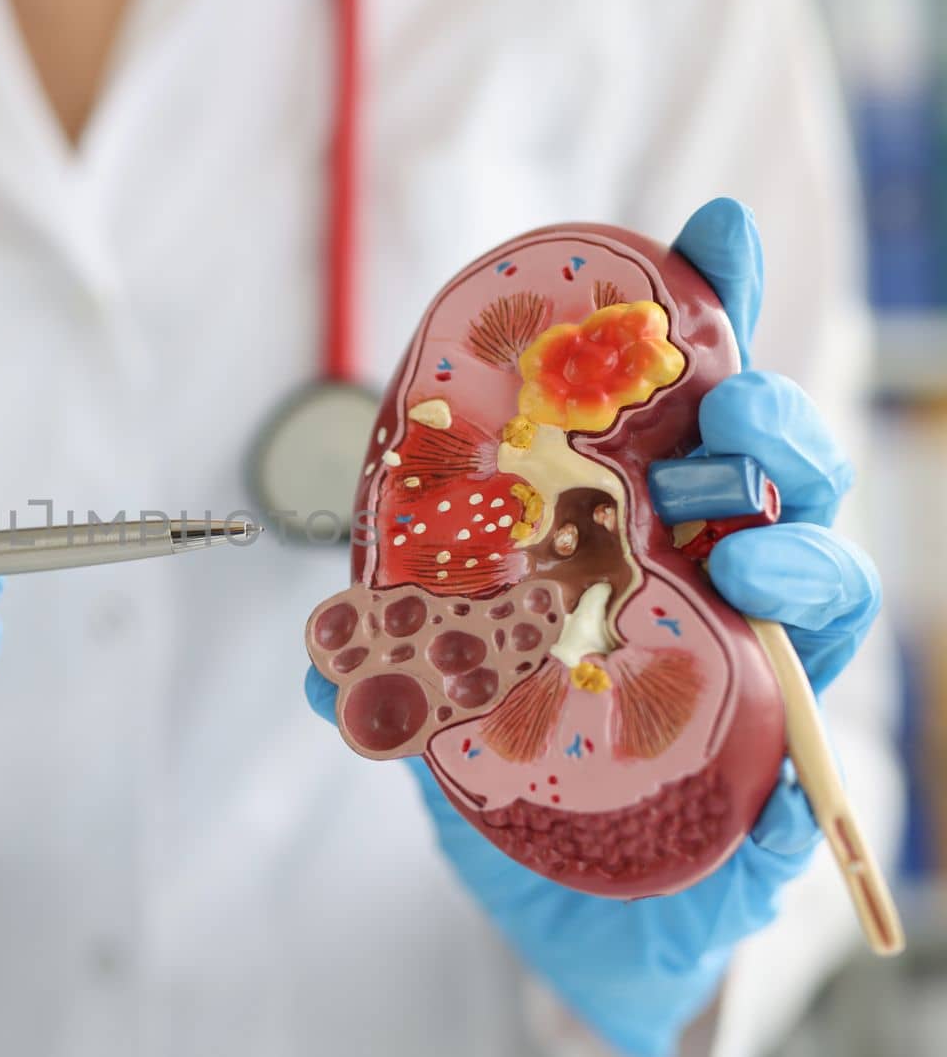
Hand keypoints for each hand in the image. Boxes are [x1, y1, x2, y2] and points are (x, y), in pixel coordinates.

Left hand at [304, 199, 880, 1055]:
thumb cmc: (517, 773)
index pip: (677, 412)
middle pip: (767, 470)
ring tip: (752, 555)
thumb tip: (319, 665)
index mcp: (632, 533)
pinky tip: (775, 661)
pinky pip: (824, 716)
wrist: (568, 914)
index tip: (707, 230)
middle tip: (730, 406)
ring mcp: (756, 663)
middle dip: (767, 415)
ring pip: (820, 573)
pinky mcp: (782, 764)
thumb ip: (384, 665)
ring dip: (802, 544)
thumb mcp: (434, 698)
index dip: (703, 317)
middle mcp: (707, 579)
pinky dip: (811, 680)